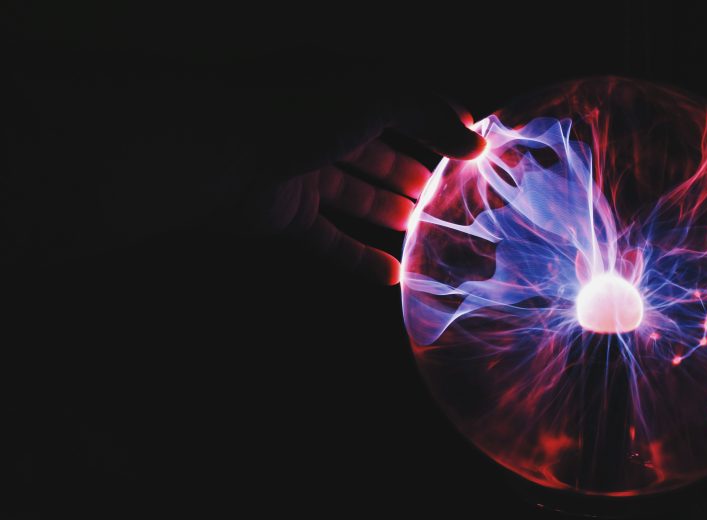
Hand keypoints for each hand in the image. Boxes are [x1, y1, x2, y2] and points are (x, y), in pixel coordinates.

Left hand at [243, 91, 485, 284]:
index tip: (470, 153)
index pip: (401, 107)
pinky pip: (332, 240)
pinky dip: (360, 258)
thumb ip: (427, 113)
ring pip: (359, 197)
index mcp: (344, 94)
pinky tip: (392, 275)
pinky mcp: (289, 215)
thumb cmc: (298, 116)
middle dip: (415, 177)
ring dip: (393, 215)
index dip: (436, 127)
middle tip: (450, 200)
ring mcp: (305, 175)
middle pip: (380, 156)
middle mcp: (325, 131)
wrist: (222, 156)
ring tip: (429, 235)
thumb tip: (474, 140)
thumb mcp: (374, 98)